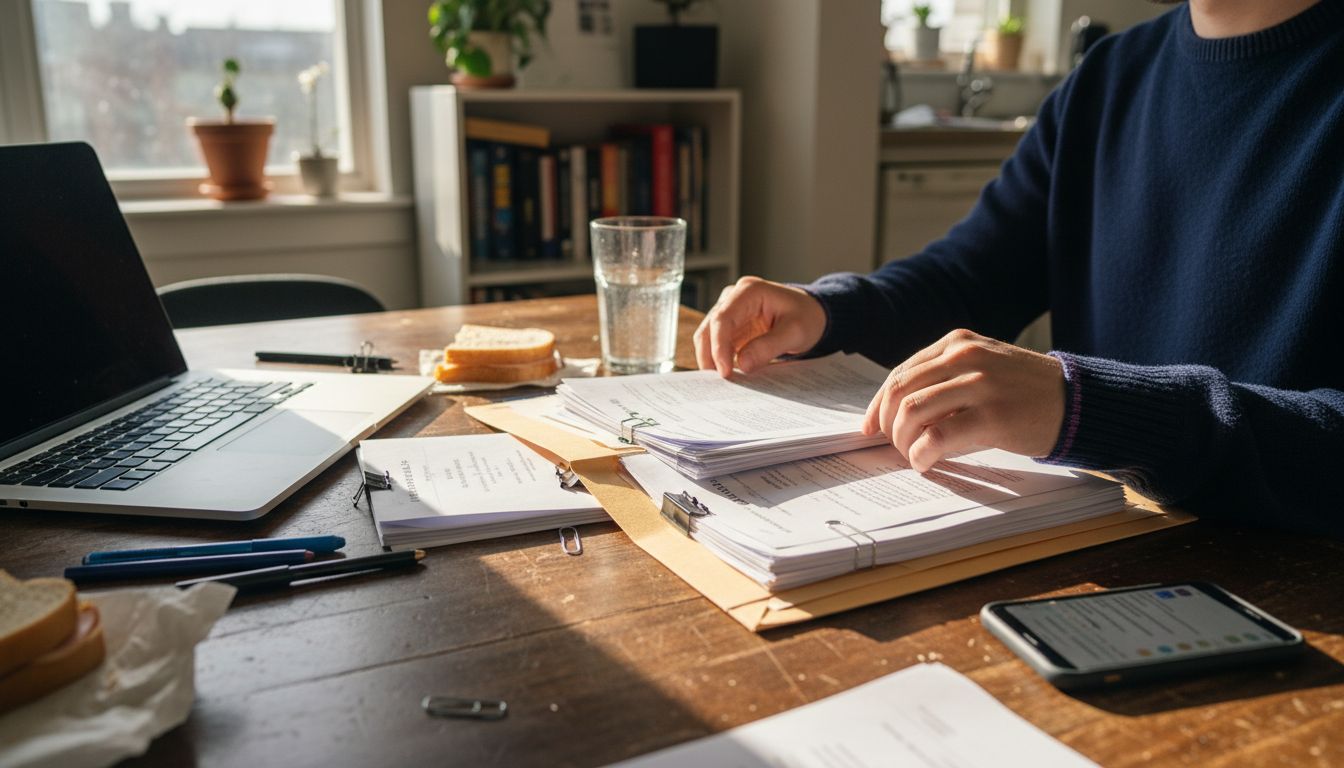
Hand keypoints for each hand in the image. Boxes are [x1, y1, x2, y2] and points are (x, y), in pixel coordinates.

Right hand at [693, 276, 826, 376]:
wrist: (812, 314)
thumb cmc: (807, 317)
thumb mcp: (795, 332)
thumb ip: (768, 347)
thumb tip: (741, 364)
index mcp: (749, 291)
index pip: (723, 319)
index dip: (719, 346)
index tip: (725, 372)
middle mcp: (734, 297)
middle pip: (709, 327)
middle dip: (710, 355)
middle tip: (720, 382)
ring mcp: (730, 310)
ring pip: (708, 336)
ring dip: (711, 358)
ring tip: (722, 381)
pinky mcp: (732, 325)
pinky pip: (717, 343)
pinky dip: (719, 358)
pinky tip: (727, 374)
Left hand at [862, 329, 1064, 471]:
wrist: (1078, 402)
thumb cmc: (1026, 391)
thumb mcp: (984, 368)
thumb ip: (944, 379)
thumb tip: (897, 413)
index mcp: (958, 343)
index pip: (901, 373)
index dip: (877, 404)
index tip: (870, 427)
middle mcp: (965, 357)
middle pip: (899, 392)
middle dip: (886, 424)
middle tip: (894, 446)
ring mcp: (979, 384)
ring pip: (911, 412)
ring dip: (902, 442)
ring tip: (913, 456)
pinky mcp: (992, 416)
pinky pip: (937, 437)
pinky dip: (921, 454)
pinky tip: (926, 463)